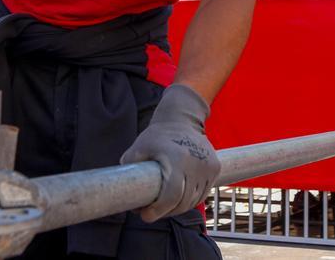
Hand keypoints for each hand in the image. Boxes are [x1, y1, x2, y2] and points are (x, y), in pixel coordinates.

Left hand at [120, 84, 220, 222]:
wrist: (182, 119)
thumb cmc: (157, 135)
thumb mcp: (139, 146)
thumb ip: (129, 165)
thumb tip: (119, 188)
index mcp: (176, 159)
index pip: (171, 196)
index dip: (158, 211)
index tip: (145, 215)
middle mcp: (196, 164)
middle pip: (182, 202)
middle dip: (165, 212)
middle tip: (151, 212)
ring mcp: (208, 167)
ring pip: (193, 200)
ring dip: (178, 208)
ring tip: (164, 206)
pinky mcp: (215, 168)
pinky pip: (202, 193)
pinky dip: (190, 200)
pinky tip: (178, 199)